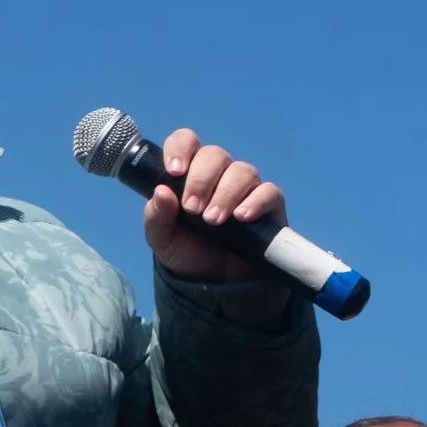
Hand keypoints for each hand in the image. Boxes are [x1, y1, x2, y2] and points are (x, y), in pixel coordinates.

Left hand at [142, 129, 288, 283]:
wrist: (215, 285)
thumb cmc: (187, 253)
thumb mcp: (162, 240)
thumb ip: (157, 217)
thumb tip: (161, 191)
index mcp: (188, 174)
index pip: (186, 142)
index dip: (181, 148)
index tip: (175, 171)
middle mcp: (218, 175)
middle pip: (214, 155)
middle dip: (201, 179)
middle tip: (192, 209)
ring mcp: (245, 188)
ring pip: (242, 171)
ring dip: (225, 193)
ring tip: (213, 221)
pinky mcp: (269, 205)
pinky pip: (268, 192)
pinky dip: (255, 202)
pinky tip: (241, 218)